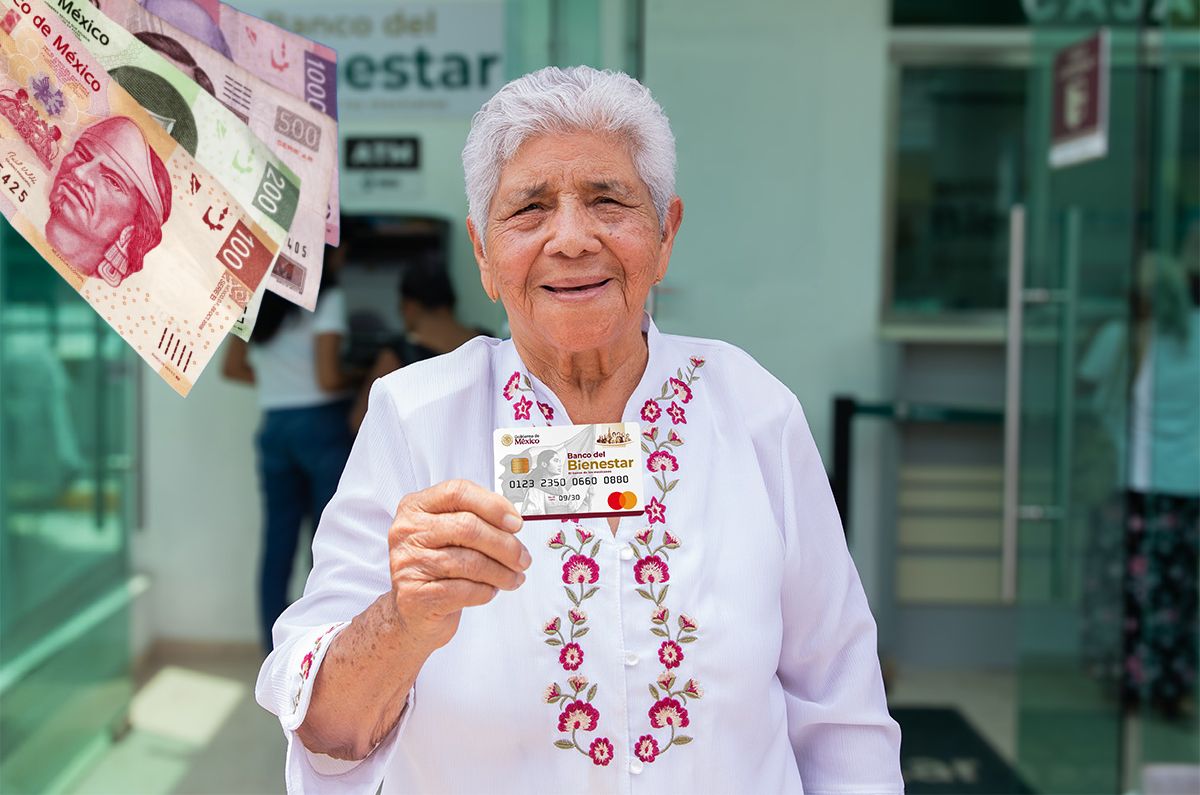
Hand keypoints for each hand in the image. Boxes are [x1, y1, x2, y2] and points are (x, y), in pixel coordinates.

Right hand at [388, 479, 529, 649]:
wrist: (409, 612)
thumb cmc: (435, 567)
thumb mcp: (448, 536)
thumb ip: (475, 521)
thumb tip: (512, 523)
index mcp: (416, 507)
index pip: (457, 492)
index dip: (493, 505)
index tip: (516, 523)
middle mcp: (408, 531)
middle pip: (467, 527)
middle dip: (505, 545)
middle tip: (523, 558)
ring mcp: (408, 563)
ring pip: (470, 562)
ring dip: (501, 572)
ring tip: (513, 578)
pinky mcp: (415, 595)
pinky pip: (464, 590)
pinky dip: (486, 591)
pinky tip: (490, 591)